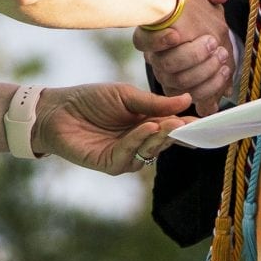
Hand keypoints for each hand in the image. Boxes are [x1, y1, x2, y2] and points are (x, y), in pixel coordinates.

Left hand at [36, 83, 194, 174]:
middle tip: (185, 121)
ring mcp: (125, 155)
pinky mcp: (110, 164)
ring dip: (160, 137)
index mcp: (145, 124)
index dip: (186, 126)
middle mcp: (138, 142)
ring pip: (151, 151)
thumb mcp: (125, 95)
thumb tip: (186, 100)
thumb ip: (153, 102)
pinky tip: (146, 127)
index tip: (203, 120)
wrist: (57, 110)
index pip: (171, 128)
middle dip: (176, 132)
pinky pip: (131, 155)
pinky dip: (140, 140)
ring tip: (167, 123)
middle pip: (164, 142)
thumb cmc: (89, 100)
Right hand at [133, 0, 236, 112]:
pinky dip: (211, 87)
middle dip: (193, 55)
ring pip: (180, 82)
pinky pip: (193, 96)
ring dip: (205, 70)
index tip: (177, 34)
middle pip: (165, 65)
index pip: (142, 41)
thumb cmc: (196, 8)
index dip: (158, 41)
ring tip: (222, 54)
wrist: (206, 29)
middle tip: (212, 42)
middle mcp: (156, 58)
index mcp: (152, 34)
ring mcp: (167, 76)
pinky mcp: (183, 90)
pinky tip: (224, 71)